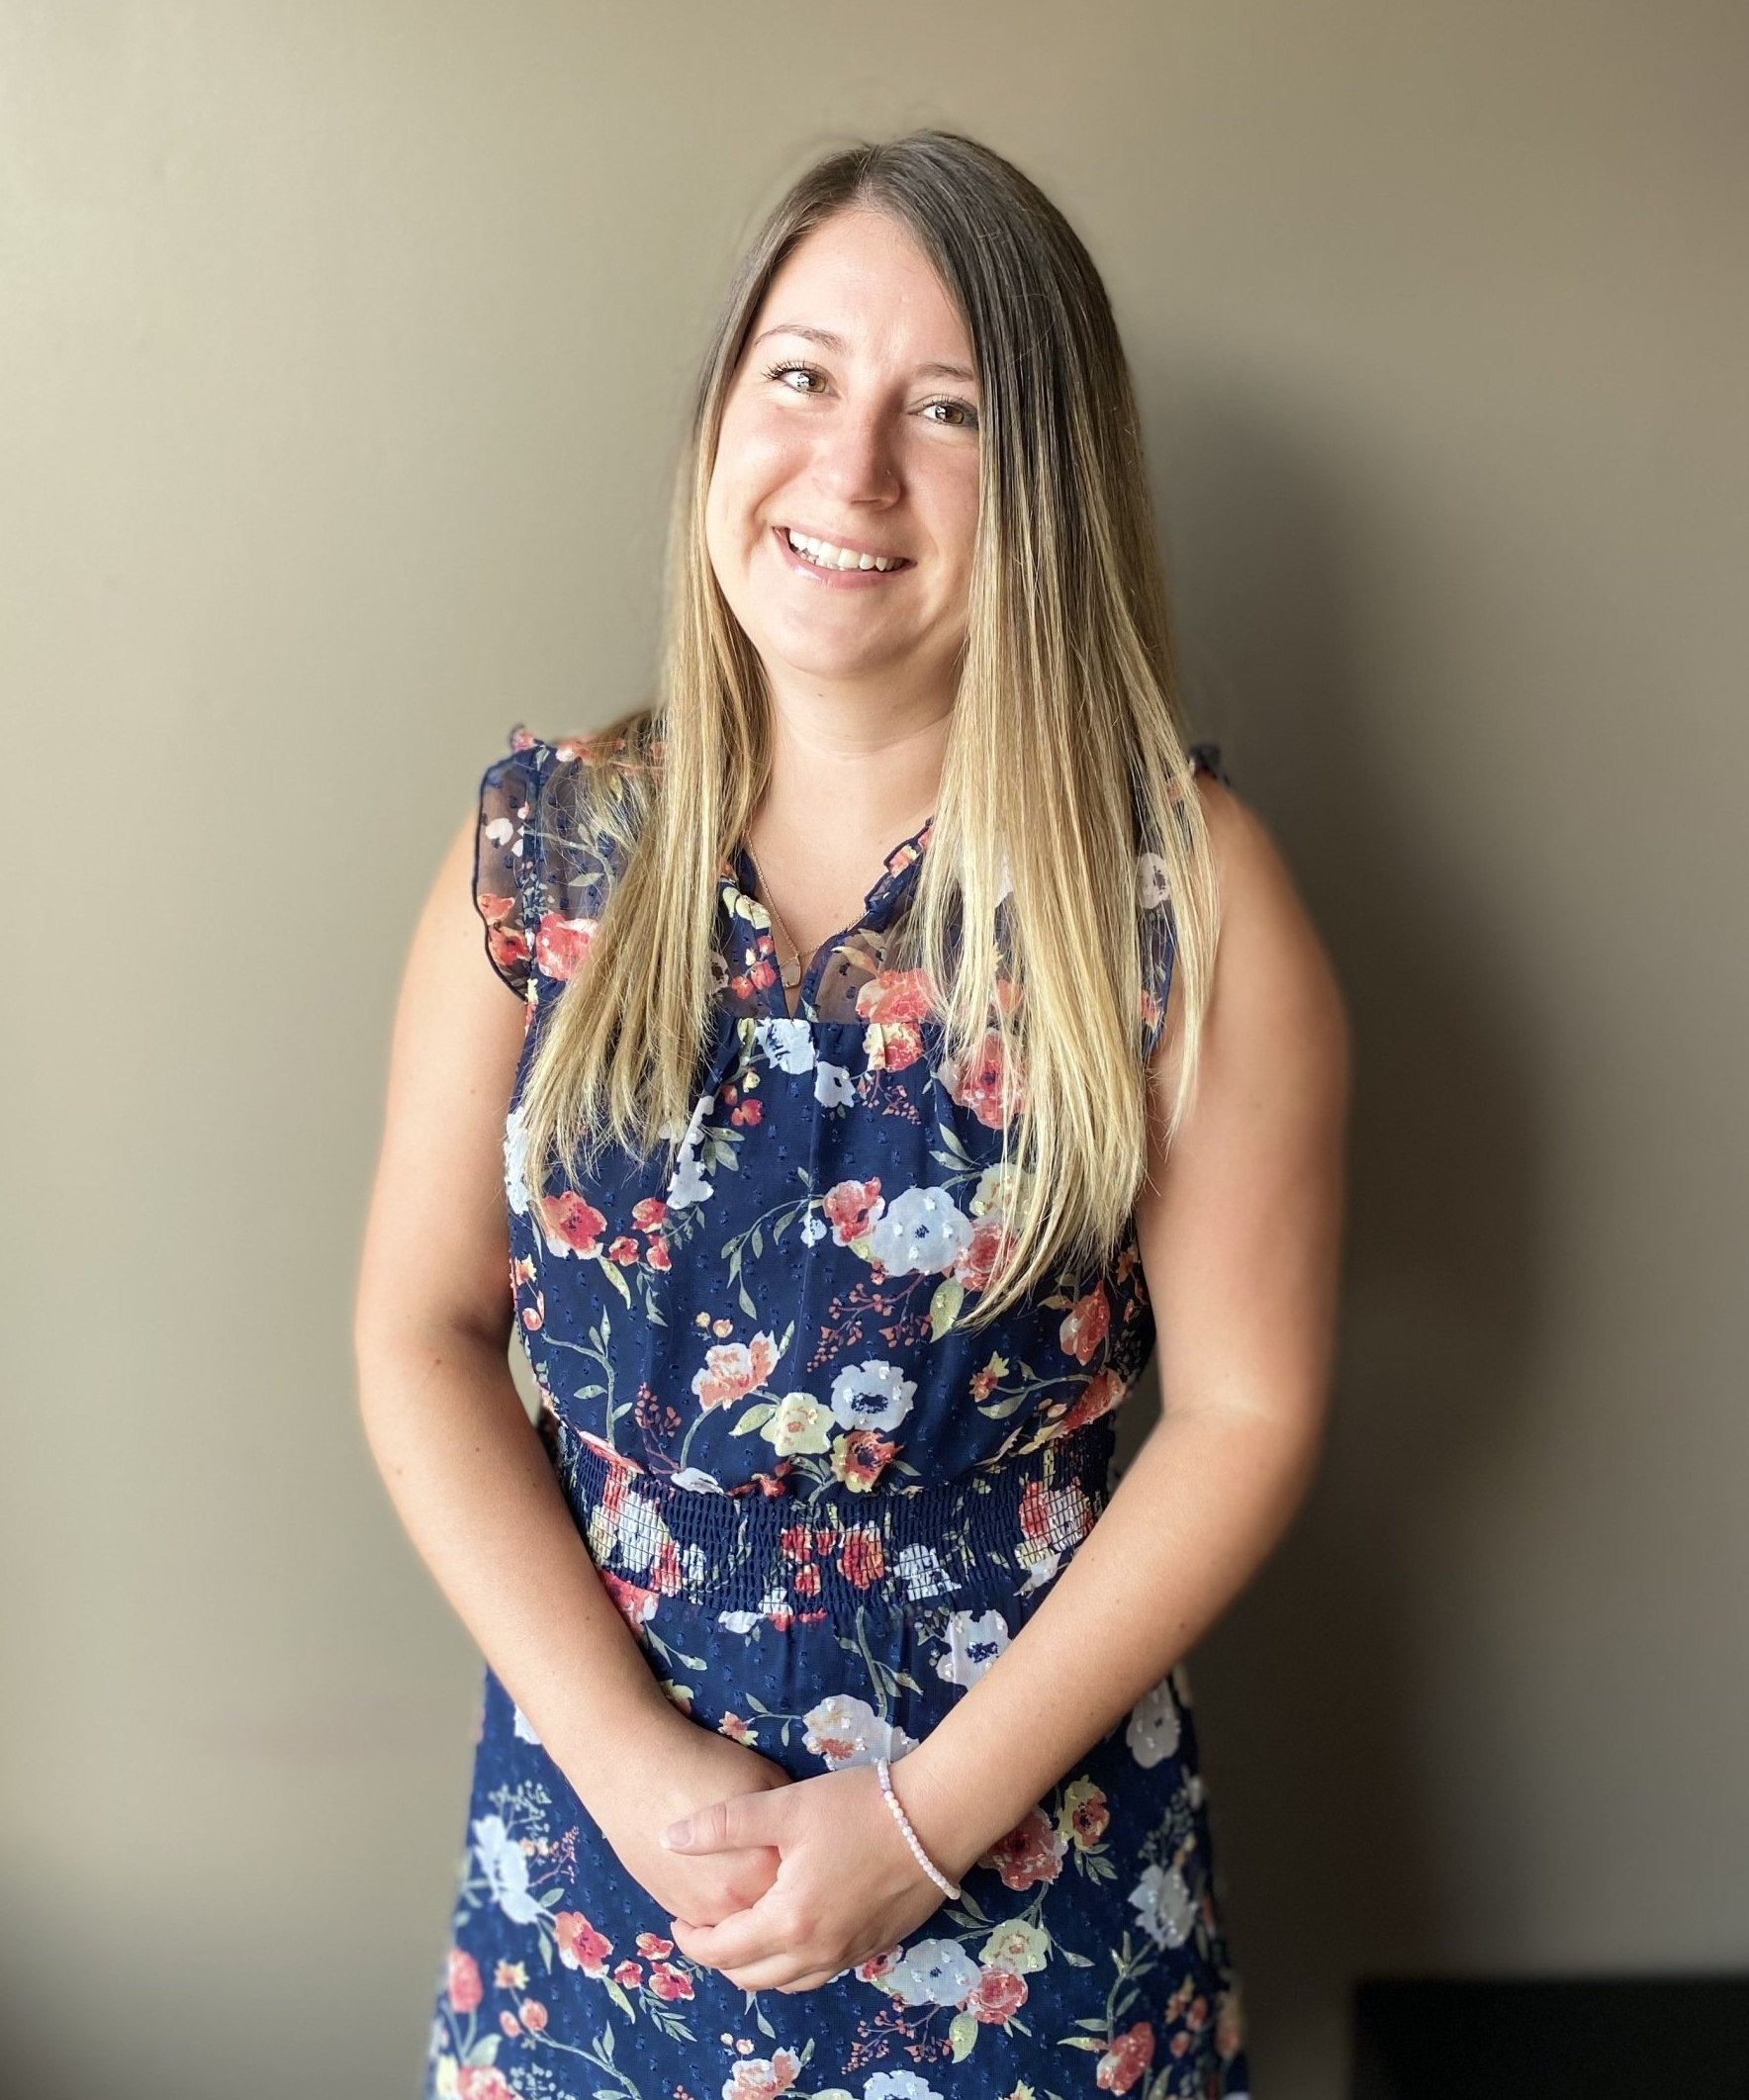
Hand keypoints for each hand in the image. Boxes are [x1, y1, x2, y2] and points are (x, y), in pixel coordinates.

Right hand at [591, 1710, 794, 1930]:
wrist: (636, 1770)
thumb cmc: (704, 1766)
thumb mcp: (765, 1780)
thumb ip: (788, 1821)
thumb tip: (809, 1841)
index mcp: (763, 1869)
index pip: (804, 1888)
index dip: (811, 1871)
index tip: (813, 1856)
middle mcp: (734, 1901)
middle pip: (775, 1916)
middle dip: (786, 1898)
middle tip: (794, 1873)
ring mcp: (701, 1910)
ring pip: (742, 1931)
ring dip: (754, 1913)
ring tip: (763, 1881)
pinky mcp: (675, 1908)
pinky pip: (710, 1924)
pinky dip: (724, 1913)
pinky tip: (729, 1881)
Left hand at [656, 1755, 969, 1993]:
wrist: (937, 1817)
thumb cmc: (859, 1808)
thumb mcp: (786, 1807)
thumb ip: (723, 1824)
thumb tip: (668, 1838)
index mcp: (789, 1923)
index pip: (722, 1952)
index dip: (691, 1940)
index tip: (678, 1920)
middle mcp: (817, 1953)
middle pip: (751, 1979)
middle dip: (719, 1959)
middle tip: (704, 1927)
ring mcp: (849, 1955)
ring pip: (787, 1983)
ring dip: (756, 1966)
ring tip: (743, 1931)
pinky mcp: (873, 1947)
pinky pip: (819, 1973)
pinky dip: (793, 1963)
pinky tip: (792, 1929)